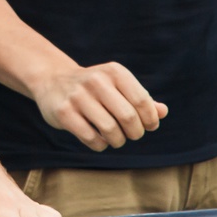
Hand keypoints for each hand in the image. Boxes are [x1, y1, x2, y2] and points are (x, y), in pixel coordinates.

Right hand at [31, 58, 165, 151]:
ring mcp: (78, 96)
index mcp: (114, 72)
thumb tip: (163, 112)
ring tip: (116, 139)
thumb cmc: (95, 88)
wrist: (53, 81)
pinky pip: (92, 138)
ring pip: (110, 130)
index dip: (150, 119)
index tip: (148, 126)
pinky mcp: (64, 112)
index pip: (142, 101)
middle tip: (131, 134)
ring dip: (118, 141)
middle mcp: (96, 80)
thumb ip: (142, 100)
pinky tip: (99, 139)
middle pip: (128, 117)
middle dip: (135, 132)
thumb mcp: (118, 87)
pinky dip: (100, 145)